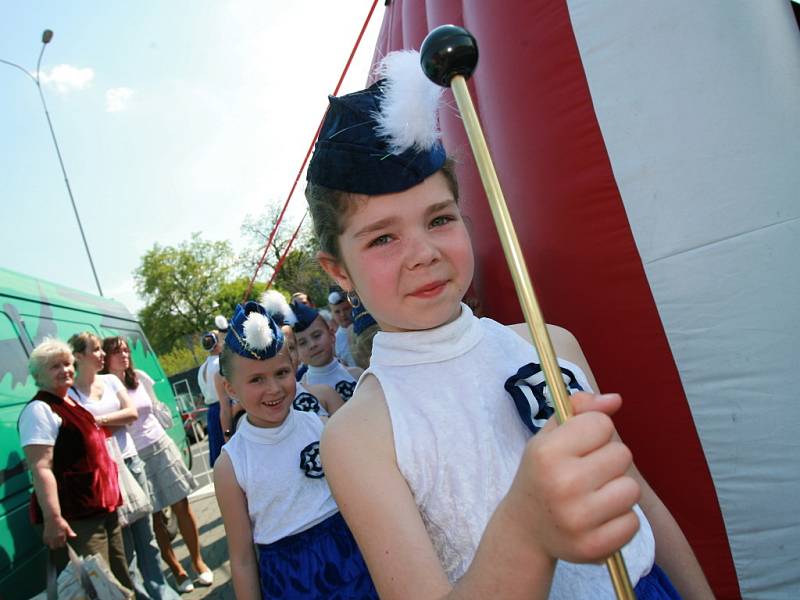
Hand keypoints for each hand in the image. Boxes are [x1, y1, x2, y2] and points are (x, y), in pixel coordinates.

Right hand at [42, 515, 76, 548]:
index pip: (62, 545)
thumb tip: (74, 536)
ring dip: (53, 544)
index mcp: (61, 536)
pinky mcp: (45, 537)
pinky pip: (46, 543)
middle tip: (58, 541)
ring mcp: (49, 538)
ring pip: (51, 546)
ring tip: (54, 540)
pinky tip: (50, 538)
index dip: (63, 544)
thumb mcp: (66, 526)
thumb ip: (70, 532)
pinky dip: (48, 542)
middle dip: (58, 545)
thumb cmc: (60, 522)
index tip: (63, 541)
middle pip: (56, 547)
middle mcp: (54, 538)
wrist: (52, 518)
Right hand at [503, 392, 640, 563]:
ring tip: (594, 496)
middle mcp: (562, 484)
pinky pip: (633, 522)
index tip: (578, 446)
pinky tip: (598, 518)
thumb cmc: (542, 474)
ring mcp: (579, 518)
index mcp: (547, 452)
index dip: (594, 432)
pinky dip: (620, 519)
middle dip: (608, 460)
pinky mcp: (594, 546)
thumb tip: (616, 400)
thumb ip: (580, 410)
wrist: (525, 529)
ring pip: (632, 488)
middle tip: (585, 473)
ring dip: (617, 490)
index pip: (602, 424)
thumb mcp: (549, 437)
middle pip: (622, 454)